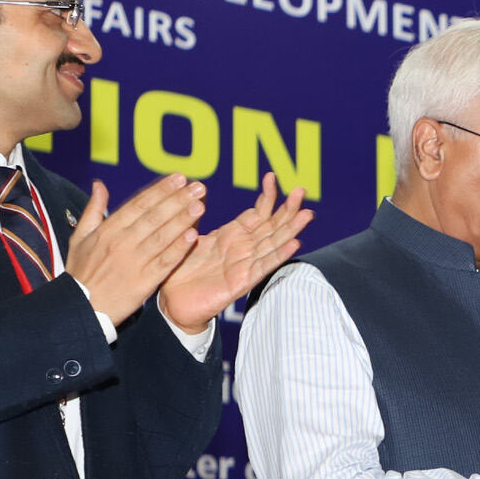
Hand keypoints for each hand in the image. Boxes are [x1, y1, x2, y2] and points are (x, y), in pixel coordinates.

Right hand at [65, 173, 203, 326]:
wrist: (80, 308)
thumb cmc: (81, 272)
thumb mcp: (79, 238)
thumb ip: (93, 210)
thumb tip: (99, 184)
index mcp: (108, 230)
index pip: (138, 205)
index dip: (160, 190)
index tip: (178, 178)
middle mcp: (122, 243)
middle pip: (154, 216)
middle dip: (177, 199)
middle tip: (198, 186)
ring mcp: (134, 262)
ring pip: (161, 237)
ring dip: (182, 220)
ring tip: (200, 205)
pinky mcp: (143, 282)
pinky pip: (164, 263)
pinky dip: (178, 249)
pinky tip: (193, 236)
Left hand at [159, 173, 313, 332]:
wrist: (171, 301)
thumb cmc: (179, 270)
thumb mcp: (188, 237)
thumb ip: (196, 218)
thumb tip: (197, 195)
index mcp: (231, 236)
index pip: (257, 213)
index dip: (266, 196)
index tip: (272, 177)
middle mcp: (243, 249)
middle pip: (273, 226)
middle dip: (288, 208)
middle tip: (302, 190)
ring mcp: (245, 265)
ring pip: (274, 243)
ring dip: (291, 229)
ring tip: (307, 214)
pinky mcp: (242, 282)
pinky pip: (263, 266)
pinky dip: (279, 254)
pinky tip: (294, 243)